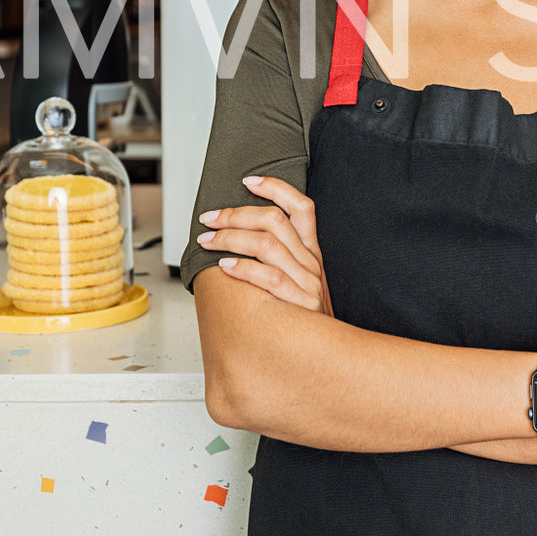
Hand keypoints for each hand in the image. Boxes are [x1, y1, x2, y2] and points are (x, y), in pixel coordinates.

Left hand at [197, 176, 331, 315]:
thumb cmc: (303, 317)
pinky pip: (269, 278)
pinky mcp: (300, 303)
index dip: (276, 187)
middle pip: (274, 221)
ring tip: (208, 241)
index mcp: (311, 251)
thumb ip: (278, 258)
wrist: (328, 355)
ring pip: (267, 244)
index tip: (249, 180)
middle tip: (210, 219)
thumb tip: (237, 236)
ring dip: (231, 238)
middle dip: (236, 215)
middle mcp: (310, 261)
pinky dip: (245, 269)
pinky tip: (226, 267)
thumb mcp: (300, 280)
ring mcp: (307, 281)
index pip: (301, 206)